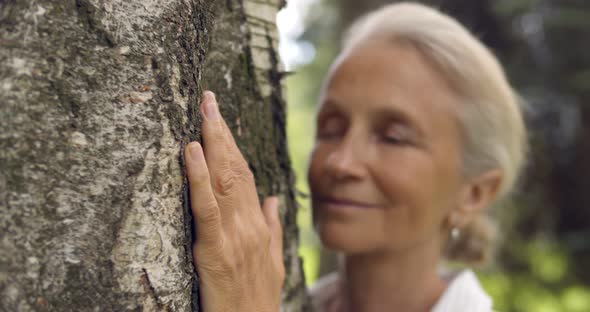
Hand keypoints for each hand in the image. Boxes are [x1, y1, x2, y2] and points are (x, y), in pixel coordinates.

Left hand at [184, 91, 284, 311]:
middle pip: (234, 169)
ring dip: (213, 142)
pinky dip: (199, 177)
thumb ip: (272, 227)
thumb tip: (272, 199)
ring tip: (204, 112)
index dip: (233, 145)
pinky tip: (193, 150)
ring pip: (223, 180)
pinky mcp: (215, 251)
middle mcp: (248, 224)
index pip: (245, 175)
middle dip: (221, 131)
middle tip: (208, 99)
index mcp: (257, 225)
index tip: (221, 118)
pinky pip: (207, 207)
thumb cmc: (257, 300)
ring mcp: (234, 236)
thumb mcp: (272, 262)